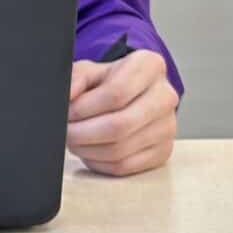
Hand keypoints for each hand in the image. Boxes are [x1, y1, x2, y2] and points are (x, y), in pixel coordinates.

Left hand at [67, 49, 178, 176]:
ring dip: (86, 149)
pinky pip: (124, 166)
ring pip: (119, 150)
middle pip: (118, 125)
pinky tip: (89, 150)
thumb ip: (76, 79)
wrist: (133, 93)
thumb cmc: (110, 79)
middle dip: (82, 132)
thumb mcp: (89, 69)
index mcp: (149, 66)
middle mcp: (165, 96)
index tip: (67, 112)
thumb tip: (66, 97)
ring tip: (73, 139)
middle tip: (65, 130)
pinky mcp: (163, 152)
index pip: (116, 92)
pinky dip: (98, 162)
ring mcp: (167, 127)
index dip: (84, 107)